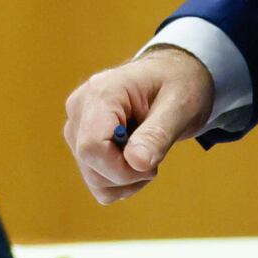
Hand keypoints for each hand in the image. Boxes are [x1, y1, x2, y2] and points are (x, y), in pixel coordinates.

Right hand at [62, 47, 214, 203]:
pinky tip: (135, 161)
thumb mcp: (179, 105)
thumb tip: (136, 162)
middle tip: (155, 157)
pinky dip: (118, 182)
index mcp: (102, 93)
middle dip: (128, 175)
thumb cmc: (178, 84)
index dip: (121, 168)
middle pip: (91, 165)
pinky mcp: (80, 140)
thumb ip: (157, 134)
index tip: (151, 165)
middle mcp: (80, 108)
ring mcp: (77, 125)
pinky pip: (95, 179)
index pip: (92, 146)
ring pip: (92, 177)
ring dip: (126, 180)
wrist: (172, 76)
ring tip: (147, 155)